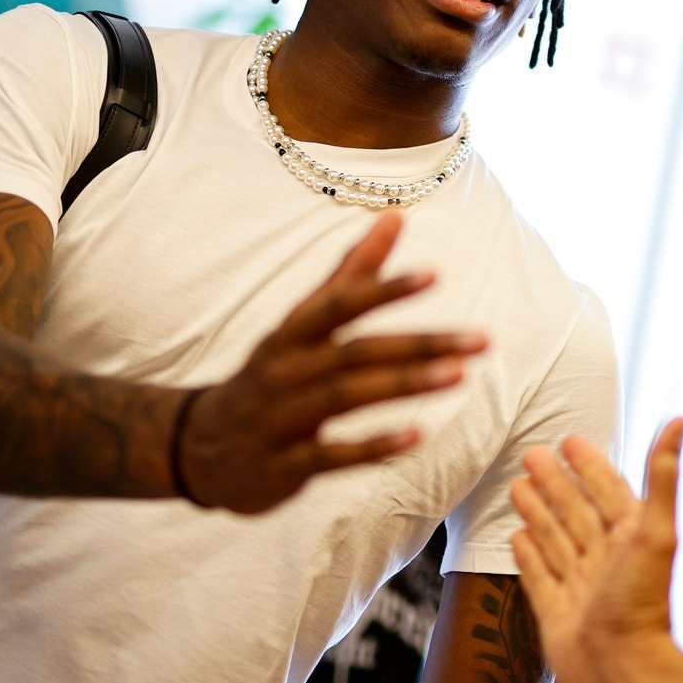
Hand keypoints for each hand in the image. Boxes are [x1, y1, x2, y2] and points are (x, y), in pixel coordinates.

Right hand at [176, 211, 485, 510]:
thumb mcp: (302, 323)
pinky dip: (372, 446)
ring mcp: (280, 418)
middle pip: (356, 351)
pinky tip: (417, 436)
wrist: (200, 448)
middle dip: (420, 344)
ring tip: (458, 375)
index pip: (340, 303)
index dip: (384, 288)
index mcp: (292, 333)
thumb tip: (395, 217)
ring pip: (346, 397)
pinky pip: (330, 456)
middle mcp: (285, 370)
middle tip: (481, 339)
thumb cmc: (271, 373)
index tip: (435, 274)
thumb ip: (350, 273)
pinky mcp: (282, 465)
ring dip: (404, 386)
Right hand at [509, 419, 682, 682]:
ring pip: (554, 539)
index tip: (571, 440)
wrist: (621, 672)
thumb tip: (680, 420)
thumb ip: (663, 476)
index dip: (590, 465)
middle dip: (555, 482)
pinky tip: (517, 537)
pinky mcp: (556, 614)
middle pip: (575, 511)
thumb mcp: (654, 530)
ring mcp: (580, 587)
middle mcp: (605, 560)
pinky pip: (539, 577)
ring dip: (537, 511)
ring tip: (518, 486)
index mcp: (630, 538)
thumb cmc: (641, 603)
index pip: (606, 491)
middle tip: (532, 454)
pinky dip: (528, 556)